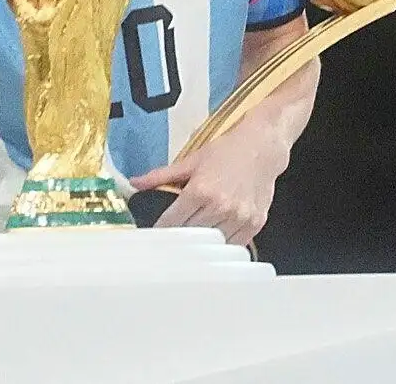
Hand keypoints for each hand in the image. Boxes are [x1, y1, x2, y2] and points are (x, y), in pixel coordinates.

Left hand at [128, 119, 290, 245]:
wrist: (262, 148)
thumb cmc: (226, 152)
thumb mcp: (191, 160)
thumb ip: (161, 175)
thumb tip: (133, 183)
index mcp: (200, 191)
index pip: (172, 222)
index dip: (160, 231)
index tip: (153, 238)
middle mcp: (220, 207)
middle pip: (190, 236)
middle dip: (178, 240)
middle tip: (169, 243)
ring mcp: (239, 218)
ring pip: (212, 246)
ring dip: (201, 246)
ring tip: (192, 245)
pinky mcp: (255, 224)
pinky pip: (234, 246)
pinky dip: (222, 247)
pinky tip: (215, 242)